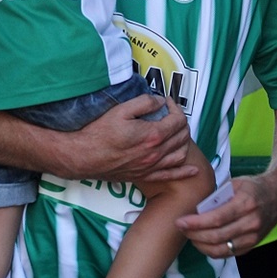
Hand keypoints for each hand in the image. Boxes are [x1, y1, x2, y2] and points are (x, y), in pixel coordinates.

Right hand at [52, 96, 194, 183]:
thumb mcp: (120, 110)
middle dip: (181, 121)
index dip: (176, 107)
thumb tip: (160, 102)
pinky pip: (170, 175)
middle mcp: (156, 153)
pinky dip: (184, 172)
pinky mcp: (144, 175)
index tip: (167, 102)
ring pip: (180, 154)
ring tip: (177, 132)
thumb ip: (144, 103)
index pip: (178, 120)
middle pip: (182, 136)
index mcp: (152, 135)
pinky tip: (193, 170)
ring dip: (184, 141)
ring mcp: (151, 166)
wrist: (83, 157)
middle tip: (171, 113)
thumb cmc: (98, 133)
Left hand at [174, 174, 276, 257]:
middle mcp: (252, 223)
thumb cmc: (252, 188)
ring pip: (221, 249)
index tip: (180, 221)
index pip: (217, 218)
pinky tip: (202, 242)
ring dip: (201, 245)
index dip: (196, 223)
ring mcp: (254, 237)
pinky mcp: (252, 246)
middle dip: (194, 234)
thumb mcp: (235, 184)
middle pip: (217, 236)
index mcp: (246, 203)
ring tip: (189, 235)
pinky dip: (212, 251)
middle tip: (181, 227)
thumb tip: (196, 208)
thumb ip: (217, 196)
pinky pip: (228, 253)